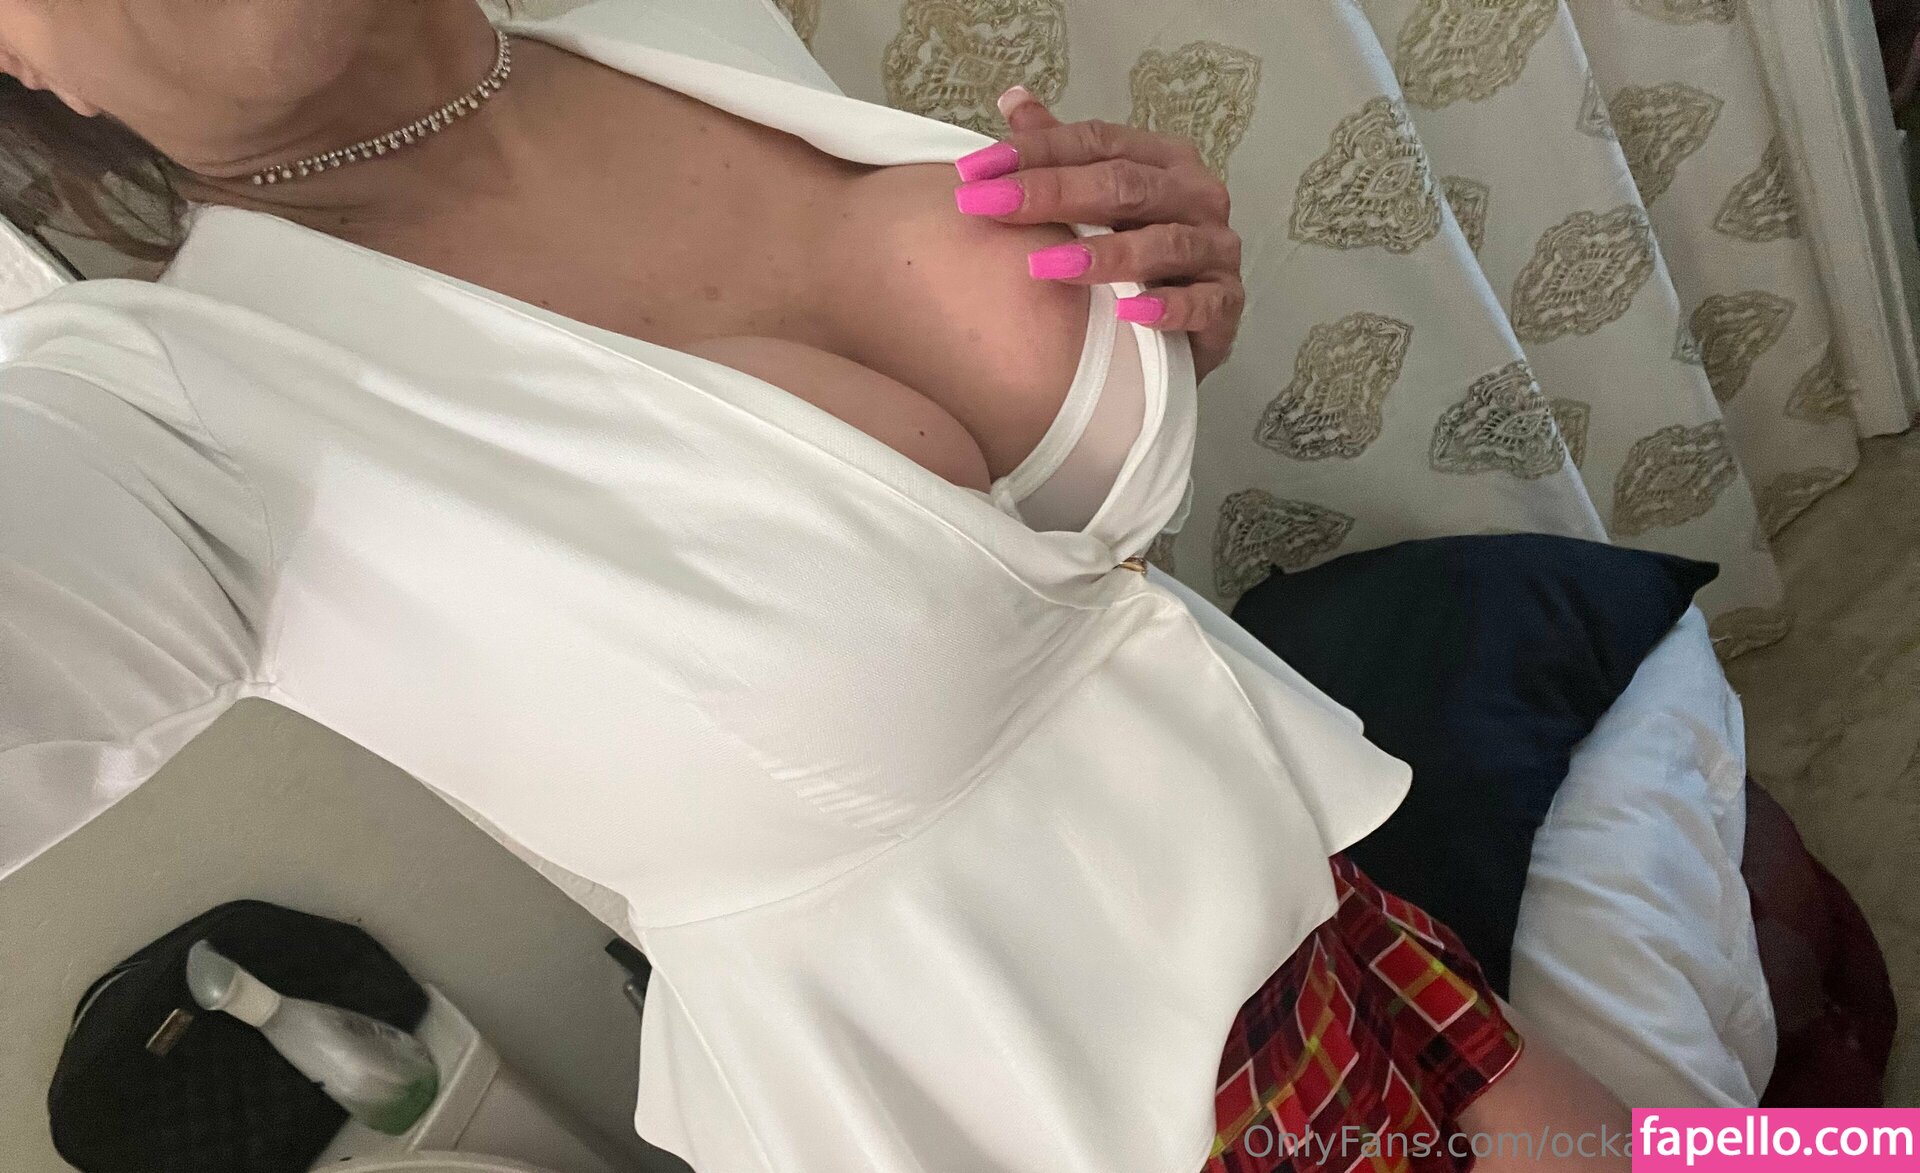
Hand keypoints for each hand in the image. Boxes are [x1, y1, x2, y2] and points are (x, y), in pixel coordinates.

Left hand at [952, 86, 1245, 380]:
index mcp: (1162, 160)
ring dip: (1105, 254)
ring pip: (1163, 243)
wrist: (1185, 326)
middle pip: (1124, 185)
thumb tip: (1013, 100)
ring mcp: (1216, 249)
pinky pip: (1201, 303)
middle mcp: (1196, 195)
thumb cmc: (1135, 251)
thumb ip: (1061, 152)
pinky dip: (1167, 308)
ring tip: (1046, 265)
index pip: (1096, 143)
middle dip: (1053, 193)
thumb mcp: (1097, 199)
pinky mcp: (1227, 303)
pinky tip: (1128, 313)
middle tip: (991, 205)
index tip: (973, 171)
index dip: (1035, 152)